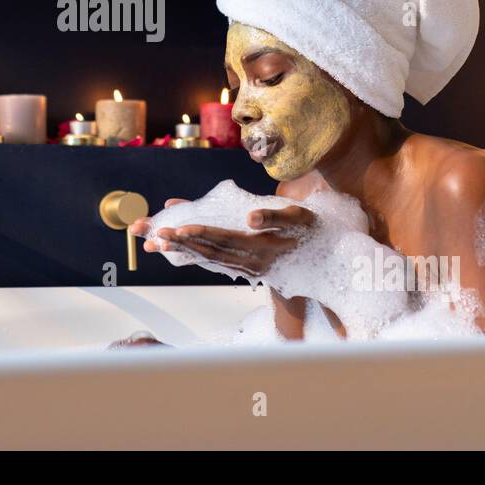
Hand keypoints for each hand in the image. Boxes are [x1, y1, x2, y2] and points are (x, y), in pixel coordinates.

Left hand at [128, 201, 315, 277]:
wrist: (328, 259)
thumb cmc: (313, 230)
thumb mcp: (299, 218)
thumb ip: (275, 217)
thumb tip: (251, 218)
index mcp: (261, 248)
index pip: (225, 240)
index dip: (201, 235)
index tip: (179, 229)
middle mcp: (251, 262)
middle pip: (211, 252)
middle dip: (182, 244)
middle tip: (156, 236)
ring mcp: (248, 268)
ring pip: (210, 259)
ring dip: (183, 252)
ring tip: (159, 243)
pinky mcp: (247, 268)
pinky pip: (216, 262)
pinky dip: (196, 256)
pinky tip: (179, 250)